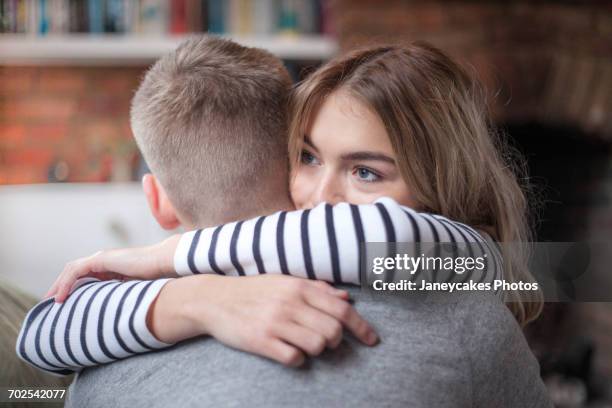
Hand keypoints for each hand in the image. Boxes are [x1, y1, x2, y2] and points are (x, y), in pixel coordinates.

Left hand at [45, 234, 180, 301]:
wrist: (164, 263)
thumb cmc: (156, 277)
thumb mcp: (133, 289)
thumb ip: (122, 295)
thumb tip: (117, 314)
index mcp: (111, 266)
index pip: (85, 274)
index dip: (72, 287)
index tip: (65, 302)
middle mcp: (104, 259)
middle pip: (74, 271)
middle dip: (60, 286)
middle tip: (51, 302)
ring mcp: (102, 257)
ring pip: (72, 269)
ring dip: (59, 285)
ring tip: (52, 301)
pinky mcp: (102, 259)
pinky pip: (77, 270)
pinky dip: (66, 284)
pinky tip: (61, 297)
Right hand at [149, 274, 378, 366]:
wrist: (214, 299)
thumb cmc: (254, 290)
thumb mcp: (285, 281)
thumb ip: (318, 288)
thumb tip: (348, 298)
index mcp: (299, 286)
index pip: (342, 310)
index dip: (362, 328)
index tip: (372, 340)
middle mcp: (290, 302)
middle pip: (333, 331)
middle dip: (336, 341)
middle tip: (326, 342)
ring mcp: (275, 322)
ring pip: (317, 346)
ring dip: (317, 350)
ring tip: (305, 345)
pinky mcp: (261, 341)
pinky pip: (294, 358)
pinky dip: (298, 359)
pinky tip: (289, 352)